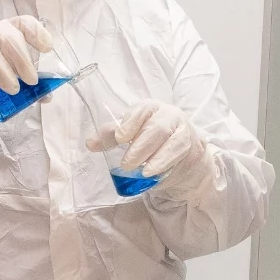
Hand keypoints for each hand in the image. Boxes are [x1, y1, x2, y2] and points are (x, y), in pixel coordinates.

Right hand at [0, 16, 52, 107]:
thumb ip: (21, 81)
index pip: (23, 23)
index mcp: (5, 31)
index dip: (37, 33)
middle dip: (22, 59)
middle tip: (31, 80)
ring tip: (12, 91)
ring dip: (2, 72)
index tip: (47, 48)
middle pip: (8, 36)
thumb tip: (46, 97)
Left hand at [85, 100, 217, 192]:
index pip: (142, 110)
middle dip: (140, 146)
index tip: (120, 138)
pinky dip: (163, 161)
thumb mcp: (131, 136)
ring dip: (152, 155)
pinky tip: (151, 171)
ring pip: (168, 138)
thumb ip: (111, 137)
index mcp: (150, 108)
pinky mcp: (188, 143)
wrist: (181, 155)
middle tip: (126, 163)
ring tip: (140, 170)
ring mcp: (180, 128)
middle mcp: (167, 114)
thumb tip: (91, 143)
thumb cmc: (151, 141)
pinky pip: (177, 150)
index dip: (130, 123)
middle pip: (156, 126)